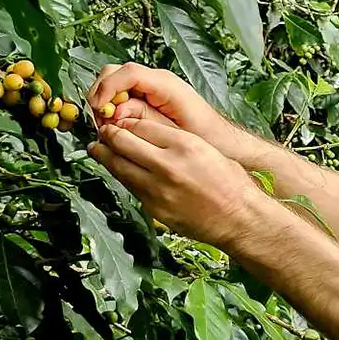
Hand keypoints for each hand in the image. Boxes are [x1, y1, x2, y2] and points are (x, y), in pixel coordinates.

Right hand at [87, 63, 249, 161]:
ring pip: (114, 83)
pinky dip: (111, 108)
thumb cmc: (206, 138)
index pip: (128, 73)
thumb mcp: (173, 132)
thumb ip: (143, 120)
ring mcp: (151, 86)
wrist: (223, 141)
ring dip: (103, 103)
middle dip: (100, 94)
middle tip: (99, 120)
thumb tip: (115, 114)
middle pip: (114, 72)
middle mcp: (157, 80)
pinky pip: (122, 95)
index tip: (98, 108)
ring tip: (106, 126)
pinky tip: (115, 126)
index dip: (107, 88)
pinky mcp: (147, 96)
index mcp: (166, 85)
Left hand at [87, 116, 262, 250]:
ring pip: (118, 166)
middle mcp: (168, 165)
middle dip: (108, 135)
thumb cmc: (230, 183)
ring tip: (98, 148)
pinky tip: (119, 170)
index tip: (119, 121)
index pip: (140, 125)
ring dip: (105, 155)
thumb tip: (144, 130)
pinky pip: (130, 187)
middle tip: (102, 132)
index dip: (125, 121)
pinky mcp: (154, 208)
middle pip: (122, 142)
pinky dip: (121, 176)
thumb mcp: (206, 148)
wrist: (240, 218)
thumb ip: (175, 138)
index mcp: (184, 144)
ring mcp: (158, 189)